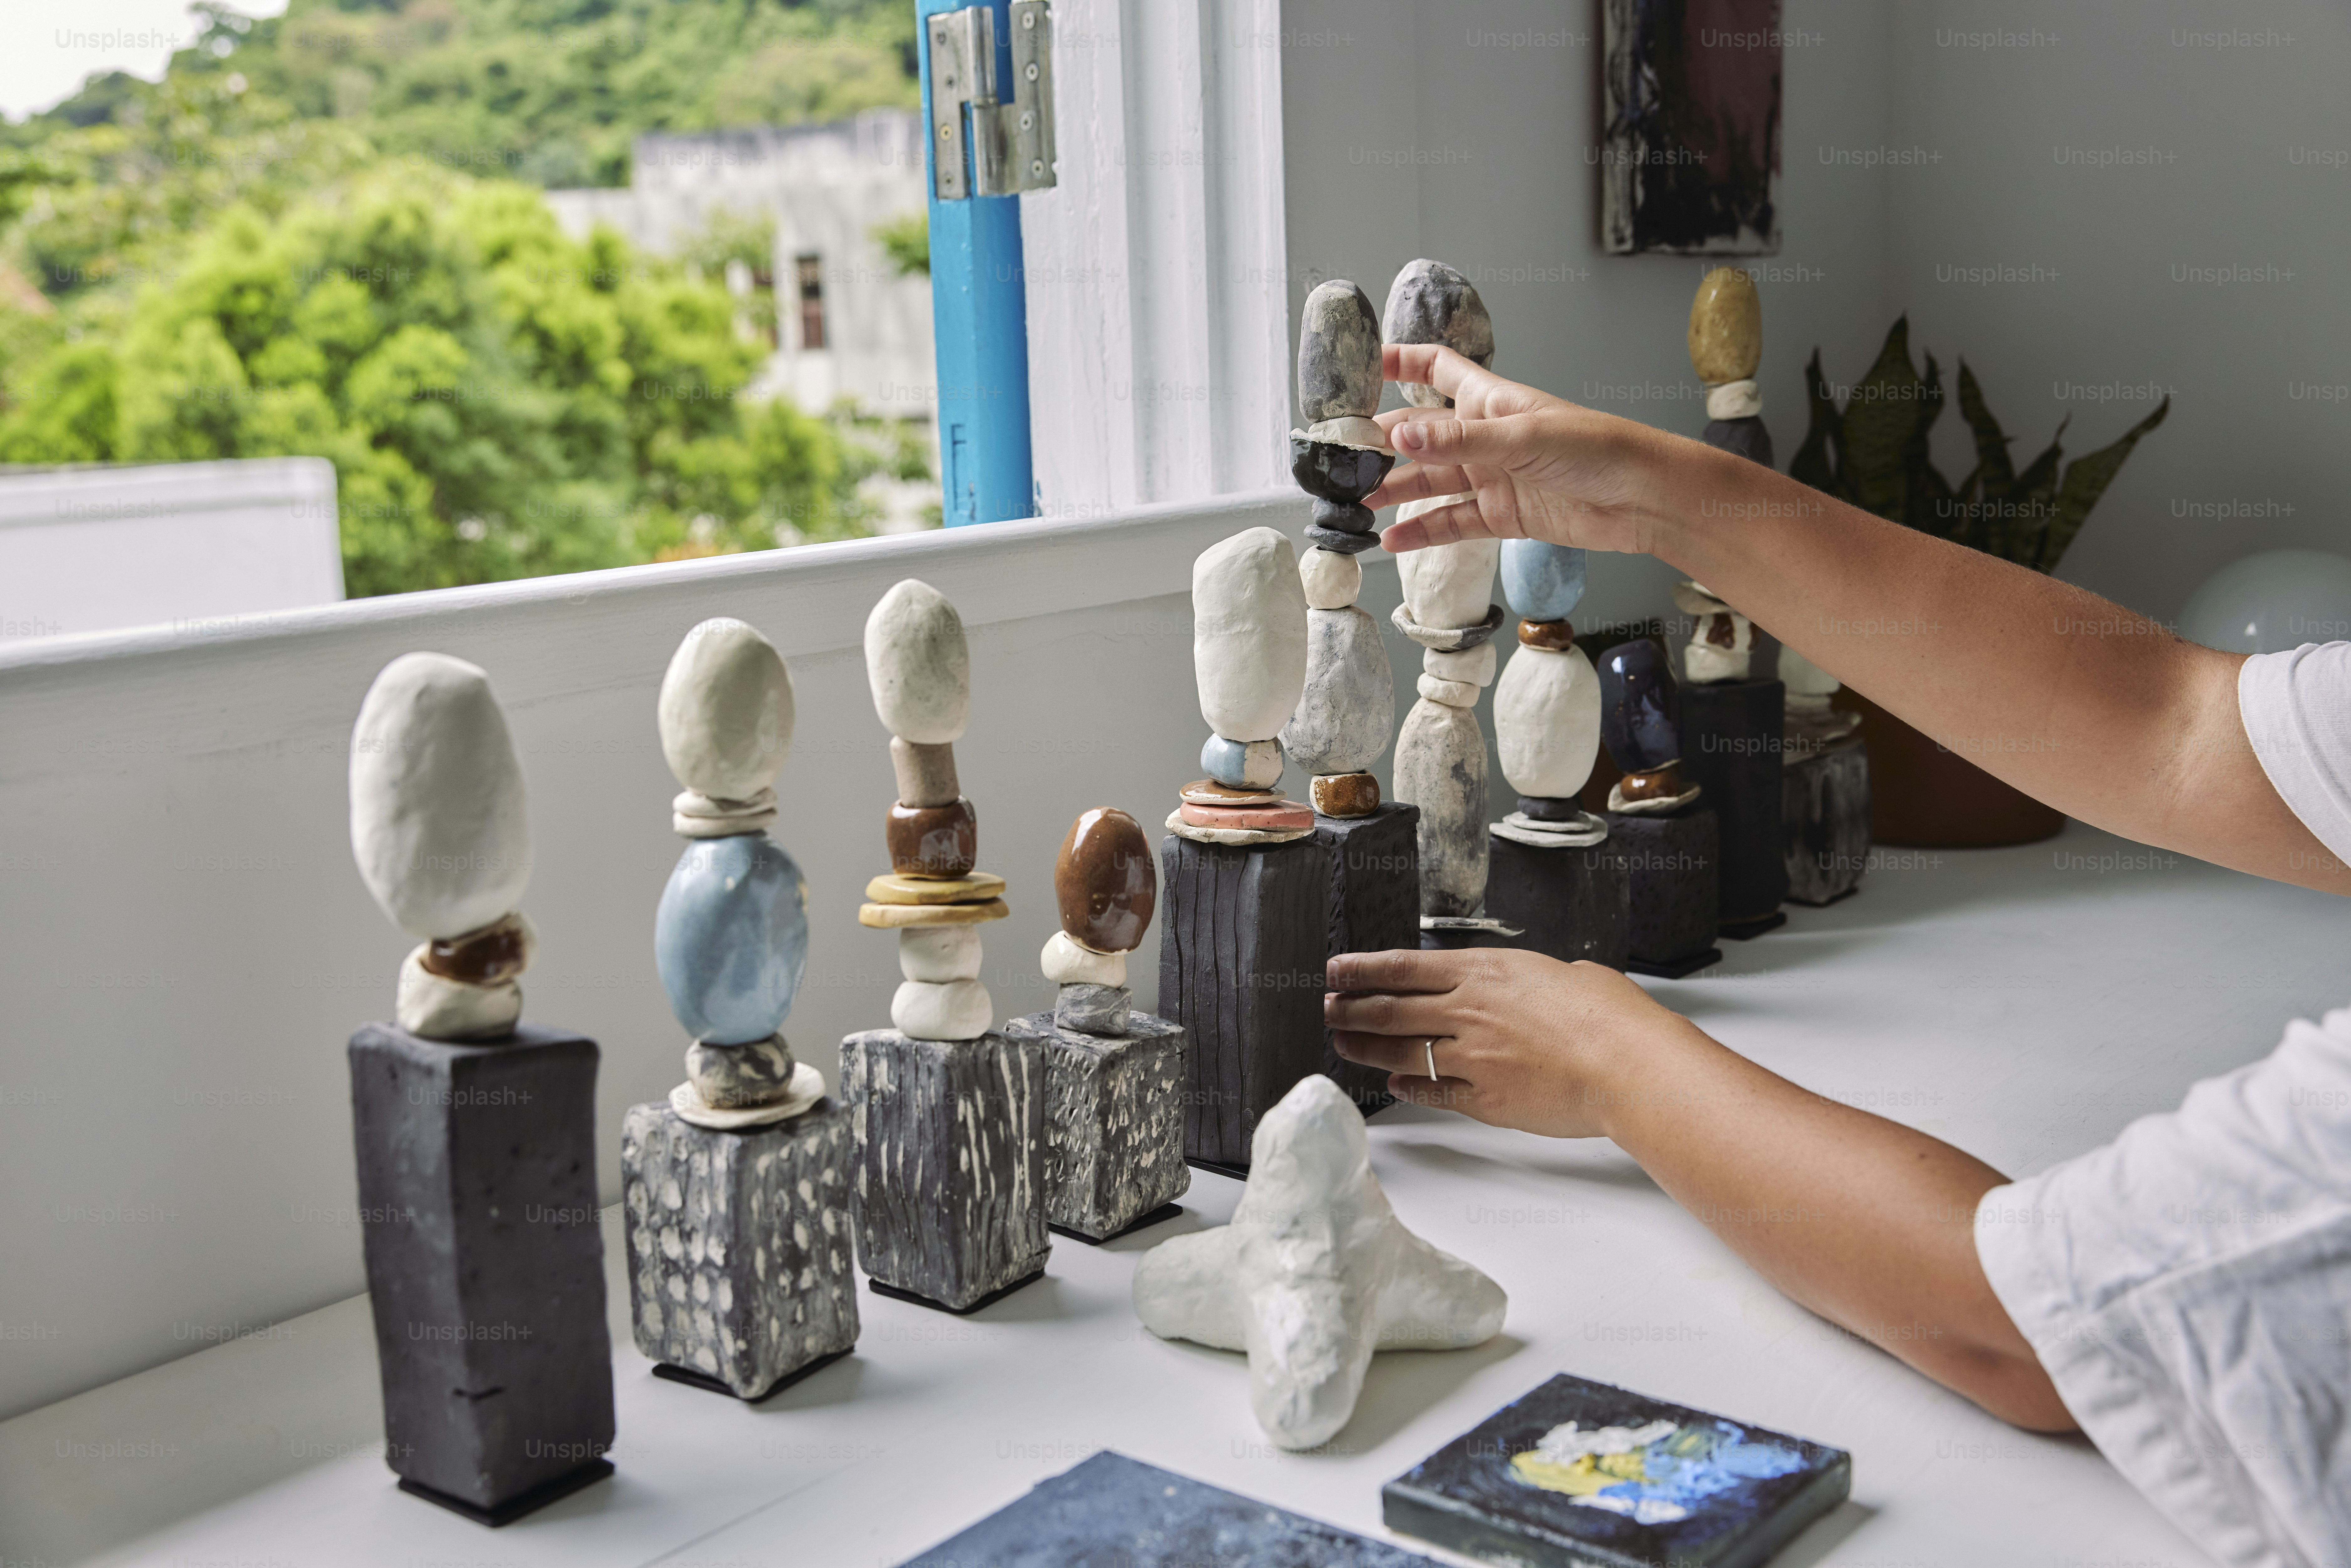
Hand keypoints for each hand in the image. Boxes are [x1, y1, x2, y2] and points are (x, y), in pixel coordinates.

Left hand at [1323, 947, 1692, 1138]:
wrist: (1627, 1065)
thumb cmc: (1609, 1015)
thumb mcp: (1565, 974)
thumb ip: (1528, 982)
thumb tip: (1524, 989)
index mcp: (1486, 973)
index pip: (1404, 968)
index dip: (1362, 970)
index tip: (1335, 971)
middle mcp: (1468, 1012)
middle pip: (1390, 1009)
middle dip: (1350, 1008)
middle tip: (1328, 1008)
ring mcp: (1473, 1058)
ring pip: (1402, 1051)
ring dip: (1366, 1047)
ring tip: (1344, 1043)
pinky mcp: (1485, 1100)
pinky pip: (1434, 1091)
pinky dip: (1409, 1086)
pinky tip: (1395, 1083)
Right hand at [1366, 344, 1686, 556]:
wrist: (1642, 499)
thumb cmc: (1597, 449)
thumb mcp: (1522, 437)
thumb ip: (1459, 441)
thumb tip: (1400, 435)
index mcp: (1489, 401)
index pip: (1435, 370)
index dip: (1399, 363)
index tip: (1360, 369)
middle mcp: (1485, 437)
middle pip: (1421, 434)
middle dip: (1383, 443)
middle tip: (1342, 458)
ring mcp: (1491, 477)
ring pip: (1430, 481)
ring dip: (1395, 490)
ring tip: (1358, 502)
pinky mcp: (1502, 516)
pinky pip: (1451, 523)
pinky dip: (1422, 532)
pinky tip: (1392, 541)